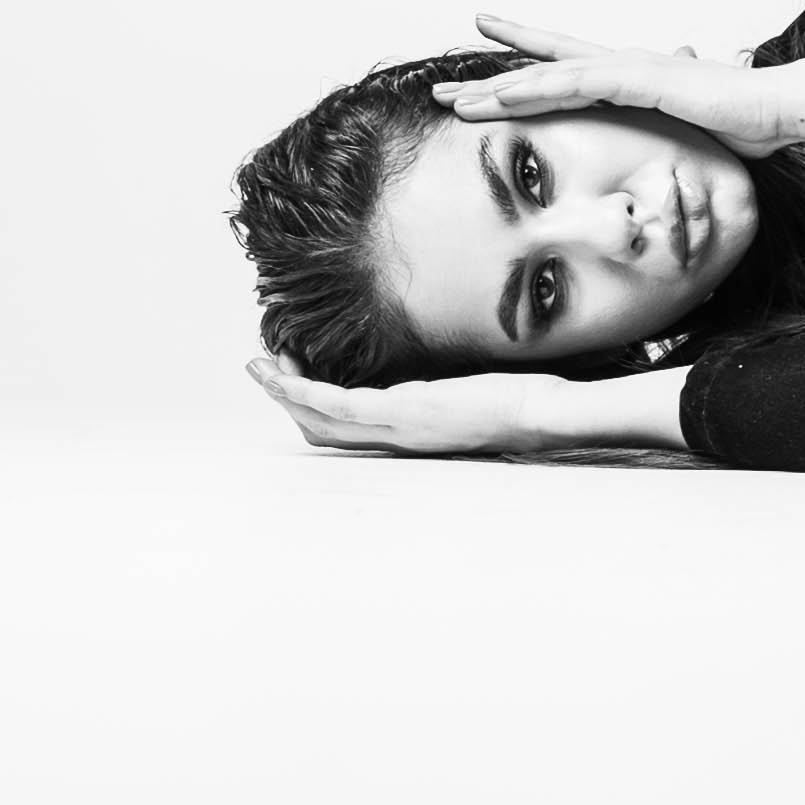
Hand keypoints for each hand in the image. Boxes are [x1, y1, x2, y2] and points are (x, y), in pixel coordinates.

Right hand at [249, 353, 591, 455]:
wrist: (546, 416)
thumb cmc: (522, 403)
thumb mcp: (474, 397)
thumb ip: (447, 393)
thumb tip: (445, 377)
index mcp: (413, 434)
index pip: (349, 431)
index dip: (313, 409)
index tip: (294, 378)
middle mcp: (400, 437)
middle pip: (324, 430)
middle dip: (287, 400)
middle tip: (261, 369)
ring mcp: (401, 427)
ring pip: (323, 419)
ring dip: (284, 392)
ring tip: (257, 366)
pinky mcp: (407, 412)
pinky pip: (343, 406)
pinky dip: (306, 391)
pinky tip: (284, 375)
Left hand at [437, 15, 804, 157]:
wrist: (786, 106)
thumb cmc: (754, 123)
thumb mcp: (701, 134)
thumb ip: (678, 134)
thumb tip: (679, 144)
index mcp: (638, 76)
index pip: (571, 64)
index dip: (527, 61)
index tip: (487, 58)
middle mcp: (626, 64)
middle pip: (544, 66)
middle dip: (491, 79)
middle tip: (444, 88)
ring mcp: (631, 68)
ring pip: (549, 73)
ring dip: (498, 88)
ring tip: (453, 100)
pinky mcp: (639, 79)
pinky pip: (574, 84)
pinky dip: (535, 88)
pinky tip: (501, 95)